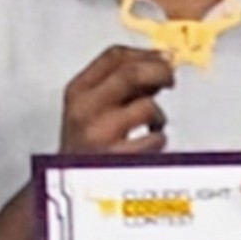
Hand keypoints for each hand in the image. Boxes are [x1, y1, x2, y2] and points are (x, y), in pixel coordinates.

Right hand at [55, 40, 181, 156]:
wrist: (69, 186)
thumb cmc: (85, 145)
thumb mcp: (90, 107)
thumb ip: (119, 84)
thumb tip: (159, 62)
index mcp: (78, 90)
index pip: (114, 56)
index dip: (146, 53)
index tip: (164, 56)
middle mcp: (86, 109)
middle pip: (131, 73)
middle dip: (160, 71)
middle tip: (171, 79)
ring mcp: (100, 134)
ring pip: (147, 106)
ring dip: (158, 116)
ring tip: (151, 126)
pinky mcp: (118, 158)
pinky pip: (155, 139)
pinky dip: (159, 140)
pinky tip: (148, 146)